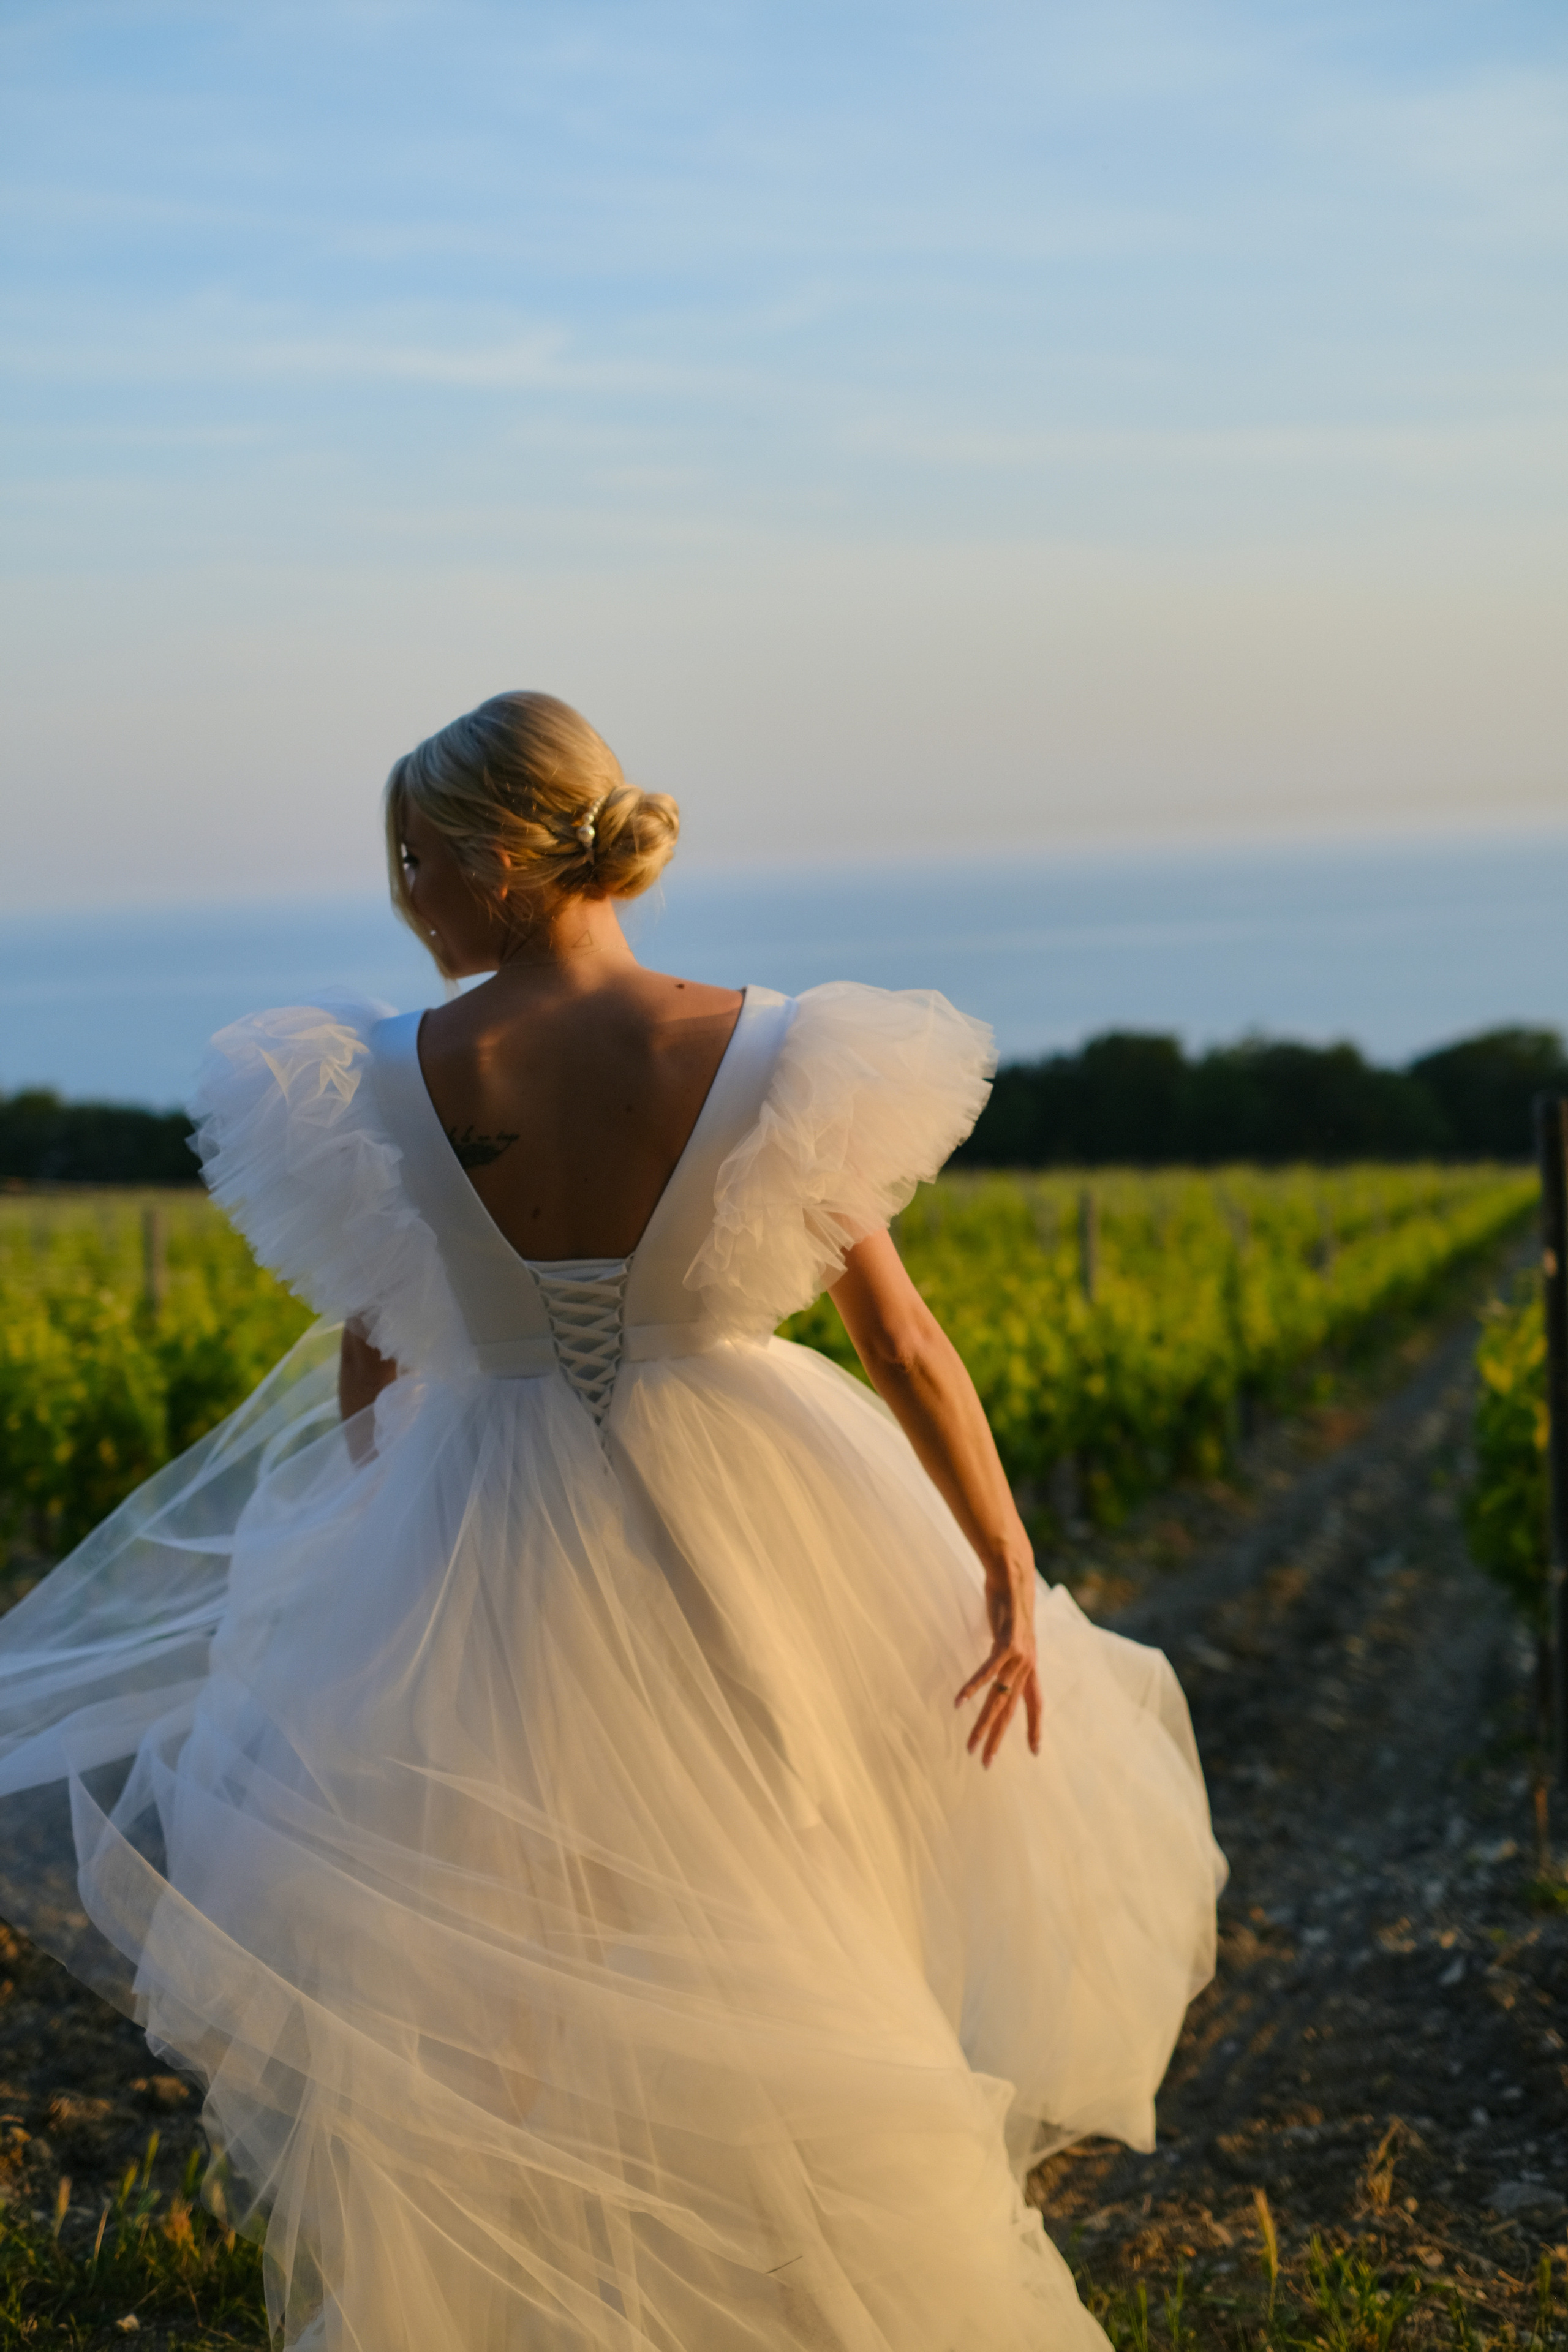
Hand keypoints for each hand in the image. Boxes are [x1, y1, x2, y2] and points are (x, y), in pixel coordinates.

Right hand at [955, 1551, 1041, 1767]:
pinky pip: (987, 1671)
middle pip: (1011, 1710)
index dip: (1034, 1727)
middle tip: (984, 1762)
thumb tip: (1003, 1660)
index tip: (1035, 1752)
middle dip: (998, 1738)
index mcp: (1030, 1665)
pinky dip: (973, 1686)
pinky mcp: (1007, 1643)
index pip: (1035, 1703)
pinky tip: (960, 1701)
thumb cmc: (1010, 1604)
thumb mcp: (1012, 1634)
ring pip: (999, 1698)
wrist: (1014, 1575)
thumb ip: (1008, 1651)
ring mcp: (1019, 1655)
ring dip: (983, 1723)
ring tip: (970, 1743)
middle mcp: (1028, 1665)